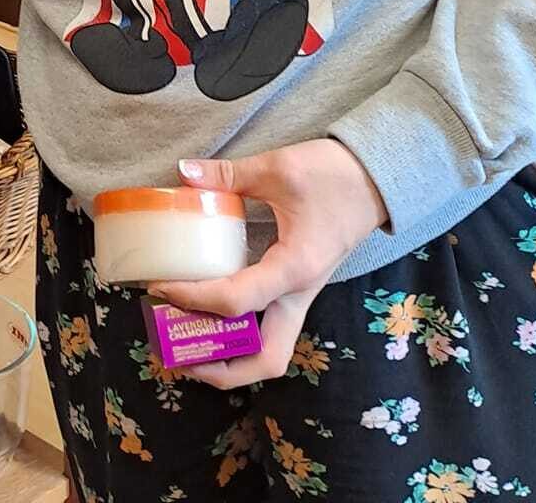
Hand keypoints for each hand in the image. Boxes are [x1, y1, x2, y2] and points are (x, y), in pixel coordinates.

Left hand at [147, 140, 387, 390]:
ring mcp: (300, 296)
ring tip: (184, 343)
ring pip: (270, 351)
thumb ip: (229, 174)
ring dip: (229, 357)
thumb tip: (183, 171)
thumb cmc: (332, 175)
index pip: (237, 301)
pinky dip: (238, 332)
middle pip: (265, 360)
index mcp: (294, 269)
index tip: (159, 287)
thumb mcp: (279, 168)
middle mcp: (298, 294)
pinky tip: (207, 313)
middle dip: (219, 367)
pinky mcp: (297, 288)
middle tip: (174, 351)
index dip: (193, 299)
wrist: (376, 179)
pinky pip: (268, 326)